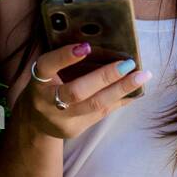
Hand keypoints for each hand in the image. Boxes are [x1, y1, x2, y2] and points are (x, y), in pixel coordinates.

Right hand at [17, 42, 151, 140]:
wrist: (34, 122)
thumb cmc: (46, 87)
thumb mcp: (47, 72)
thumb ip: (64, 60)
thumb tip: (100, 46)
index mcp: (37, 81)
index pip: (48, 66)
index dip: (65, 57)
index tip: (86, 47)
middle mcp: (46, 102)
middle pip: (77, 91)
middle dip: (105, 77)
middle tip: (128, 64)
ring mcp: (61, 119)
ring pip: (95, 105)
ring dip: (121, 89)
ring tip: (142, 76)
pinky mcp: (75, 130)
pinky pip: (102, 113)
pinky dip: (121, 100)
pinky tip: (136, 91)